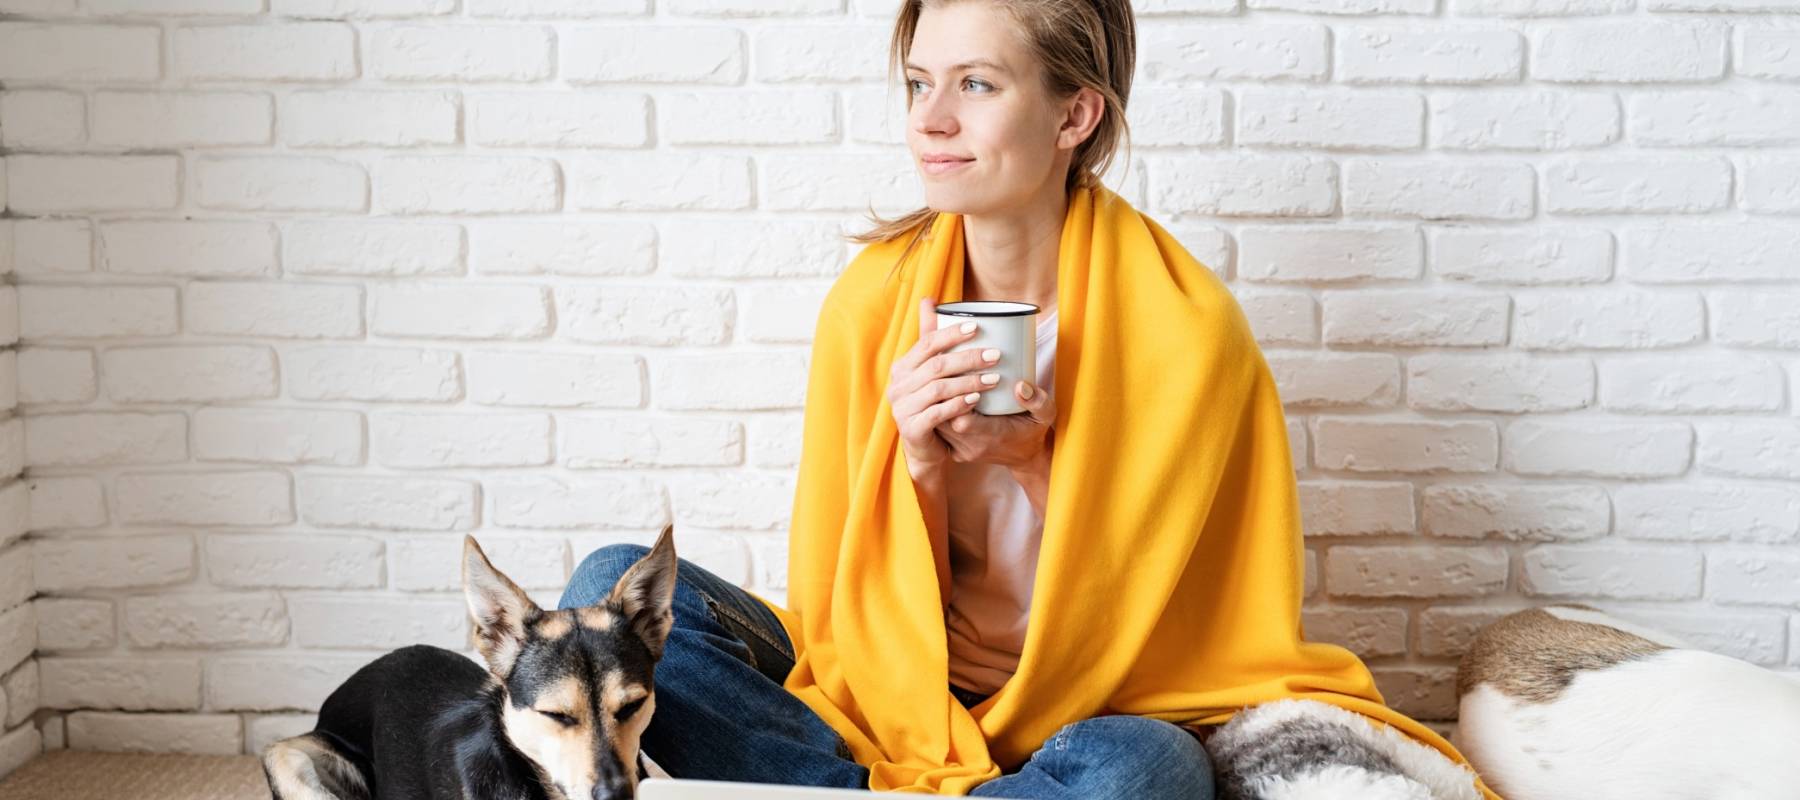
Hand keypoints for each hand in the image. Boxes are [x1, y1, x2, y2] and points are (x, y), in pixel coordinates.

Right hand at [886, 297, 1004, 479]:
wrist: (924, 447)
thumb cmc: (931, 402)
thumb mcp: (930, 371)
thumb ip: (930, 338)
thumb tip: (928, 299)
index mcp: (902, 367)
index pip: (926, 343)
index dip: (951, 334)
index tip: (978, 327)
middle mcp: (898, 385)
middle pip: (936, 365)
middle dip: (968, 358)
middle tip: (996, 355)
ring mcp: (902, 408)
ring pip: (939, 388)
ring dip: (969, 381)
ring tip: (994, 378)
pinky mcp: (912, 429)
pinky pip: (938, 413)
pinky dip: (959, 404)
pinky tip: (977, 399)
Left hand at [936, 374, 1054, 471]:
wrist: (1026, 457)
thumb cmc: (1034, 429)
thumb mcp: (1045, 415)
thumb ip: (1038, 401)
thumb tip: (1021, 385)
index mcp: (993, 436)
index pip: (962, 421)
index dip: (956, 399)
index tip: (959, 376)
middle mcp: (972, 446)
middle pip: (943, 420)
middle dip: (940, 396)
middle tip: (942, 370)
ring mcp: (961, 450)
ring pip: (936, 425)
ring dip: (935, 402)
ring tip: (937, 378)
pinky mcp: (954, 450)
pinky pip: (937, 431)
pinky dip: (935, 412)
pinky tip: (936, 394)